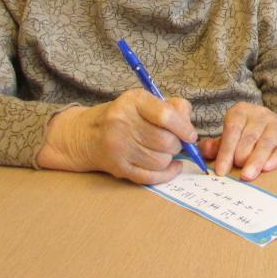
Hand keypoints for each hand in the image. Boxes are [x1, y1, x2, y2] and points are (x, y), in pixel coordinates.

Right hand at [38, 90, 196, 184]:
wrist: (86, 134)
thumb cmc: (126, 116)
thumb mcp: (146, 102)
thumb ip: (173, 108)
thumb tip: (190, 129)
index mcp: (134, 101)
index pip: (166, 115)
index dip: (184, 128)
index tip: (191, 135)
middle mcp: (122, 122)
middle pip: (165, 141)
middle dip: (178, 145)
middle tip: (176, 143)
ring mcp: (118, 146)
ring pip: (160, 161)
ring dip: (170, 159)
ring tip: (167, 152)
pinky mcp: (117, 167)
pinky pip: (150, 177)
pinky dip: (166, 174)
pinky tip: (170, 167)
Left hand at [198, 103, 276, 180]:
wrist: (270, 129)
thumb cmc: (243, 136)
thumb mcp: (228, 137)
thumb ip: (215, 146)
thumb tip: (207, 150)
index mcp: (241, 112)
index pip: (232, 130)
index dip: (226, 151)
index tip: (220, 170)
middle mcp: (260, 115)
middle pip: (250, 137)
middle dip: (242, 156)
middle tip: (236, 173)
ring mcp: (276, 125)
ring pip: (266, 143)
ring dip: (256, 160)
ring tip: (248, 176)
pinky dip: (275, 159)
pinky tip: (267, 168)